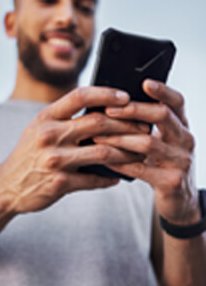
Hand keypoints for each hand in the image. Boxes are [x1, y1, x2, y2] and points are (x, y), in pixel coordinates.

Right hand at [0, 87, 147, 213]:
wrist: (7, 186)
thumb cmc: (28, 156)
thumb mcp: (38, 129)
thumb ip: (64, 118)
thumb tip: (102, 109)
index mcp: (45, 118)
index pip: (80, 96)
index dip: (106, 94)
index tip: (126, 97)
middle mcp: (49, 136)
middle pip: (98, 123)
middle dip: (126, 124)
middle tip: (144, 128)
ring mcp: (54, 160)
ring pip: (103, 152)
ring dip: (126, 153)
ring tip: (139, 154)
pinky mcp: (59, 183)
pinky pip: (94, 179)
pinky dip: (110, 178)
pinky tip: (119, 176)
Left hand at [94, 79, 199, 223]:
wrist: (179, 203)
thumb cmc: (162, 166)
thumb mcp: (162, 143)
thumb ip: (148, 126)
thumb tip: (113, 105)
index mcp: (182, 127)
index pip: (177, 102)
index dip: (162, 90)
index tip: (144, 82)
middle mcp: (186, 140)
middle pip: (162, 116)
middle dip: (133, 110)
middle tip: (109, 110)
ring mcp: (181, 161)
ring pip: (148, 143)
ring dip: (120, 138)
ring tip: (98, 136)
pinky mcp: (171, 182)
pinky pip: (140, 169)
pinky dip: (120, 162)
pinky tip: (105, 159)